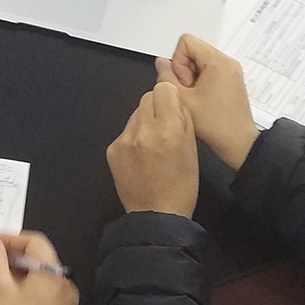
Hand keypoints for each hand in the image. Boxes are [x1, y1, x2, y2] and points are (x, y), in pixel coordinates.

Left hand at [105, 82, 198, 216]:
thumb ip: (183, 118)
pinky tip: (140, 157)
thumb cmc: (182, 184)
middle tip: (163, 127)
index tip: (172, 111)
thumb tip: (173, 100)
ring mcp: (125, 140)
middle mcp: (144, 130)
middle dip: (156, 108)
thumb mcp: (192, 147)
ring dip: (144, 123)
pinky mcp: (112, 149)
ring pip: (135, 114)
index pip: (163, 89)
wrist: (156, 215)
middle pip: (146, 98)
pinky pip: (125, 131)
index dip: (170, 98)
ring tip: (152, 145)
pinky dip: (133, 138)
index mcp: (169, 128)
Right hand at [155, 34, 257, 169]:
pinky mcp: (231, 82)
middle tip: (190, 94)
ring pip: (199, 63)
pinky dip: (201, 85)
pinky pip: (209, 73)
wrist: (238, 144)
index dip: (178, 62)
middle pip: (193, 52)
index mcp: (217, 61)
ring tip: (196, 100)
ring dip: (192, 80)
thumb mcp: (183, 100)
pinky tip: (202, 102)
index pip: (186, 42)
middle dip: (184, 72)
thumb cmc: (215, 125)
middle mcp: (227, 62)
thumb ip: (166, 78)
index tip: (185, 84)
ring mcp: (231, 72)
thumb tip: (161, 63)